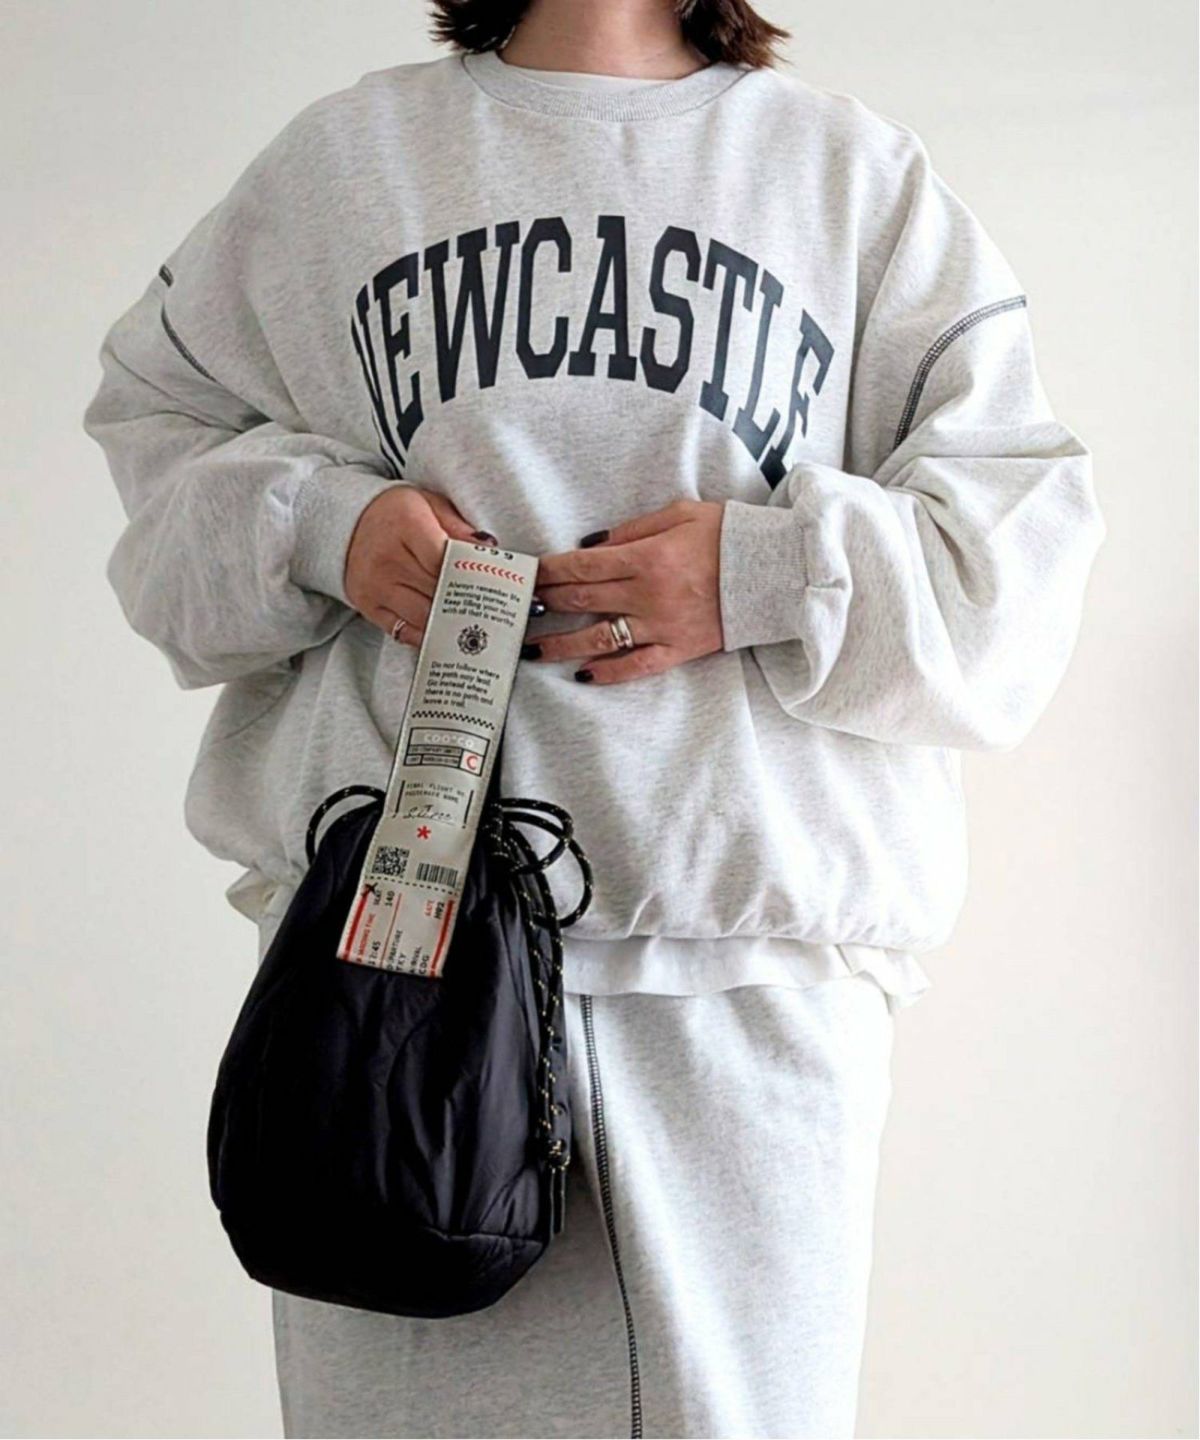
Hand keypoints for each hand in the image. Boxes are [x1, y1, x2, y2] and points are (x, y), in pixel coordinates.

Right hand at [345, 485, 494, 646]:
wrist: (348, 523)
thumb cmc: (396, 514)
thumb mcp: (429, 504)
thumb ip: (459, 526)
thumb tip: (488, 550)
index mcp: (406, 523)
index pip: (445, 560)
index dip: (469, 574)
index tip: (489, 582)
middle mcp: (387, 557)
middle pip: (438, 590)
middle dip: (466, 600)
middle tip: (491, 609)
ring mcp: (375, 585)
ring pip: (424, 616)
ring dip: (449, 621)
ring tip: (472, 622)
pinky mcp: (368, 605)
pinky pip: (404, 631)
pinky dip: (428, 634)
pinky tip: (444, 631)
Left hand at [531, 500, 725, 683]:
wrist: (776, 571)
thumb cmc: (729, 535)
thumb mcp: (681, 513)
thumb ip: (633, 529)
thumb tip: (591, 544)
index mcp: (648, 558)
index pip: (584, 565)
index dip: (550, 570)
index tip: (527, 573)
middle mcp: (649, 595)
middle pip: (584, 599)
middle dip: (547, 600)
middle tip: (519, 605)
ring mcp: (662, 626)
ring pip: (600, 638)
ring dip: (561, 644)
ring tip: (532, 649)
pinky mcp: (679, 649)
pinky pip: (636, 666)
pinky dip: (608, 672)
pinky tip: (582, 674)